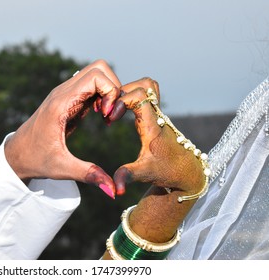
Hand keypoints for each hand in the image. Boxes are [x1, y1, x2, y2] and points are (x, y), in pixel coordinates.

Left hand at [4, 60, 120, 197]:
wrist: (16, 154)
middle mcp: (63, 91)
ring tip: (106, 116)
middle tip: (110, 114)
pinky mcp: (68, 98)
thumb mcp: (63, 169)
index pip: (96, 75)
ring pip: (96, 73)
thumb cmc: (36, 159)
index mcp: (61, 102)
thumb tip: (113, 191)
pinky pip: (91, 85)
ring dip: (108, 91)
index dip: (110, 92)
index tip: (107, 117)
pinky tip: (99, 116)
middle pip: (99, 68)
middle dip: (114, 87)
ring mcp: (65, 92)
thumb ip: (89, 175)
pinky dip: (102, 95)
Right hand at [112, 78, 204, 198]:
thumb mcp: (145, 174)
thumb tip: (116, 189)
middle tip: (112, 110)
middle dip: (123, 92)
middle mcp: (157, 115)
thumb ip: (128, 177)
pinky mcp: (157, 117)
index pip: (140, 95)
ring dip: (129, 92)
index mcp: (153, 124)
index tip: (111, 118)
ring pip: (148, 86)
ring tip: (116, 109)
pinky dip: (132, 97)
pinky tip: (121, 113)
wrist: (187, 172)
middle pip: (145, 84)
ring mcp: (158, 114)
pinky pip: (146, 96)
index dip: (121, 100)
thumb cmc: (168, 172)